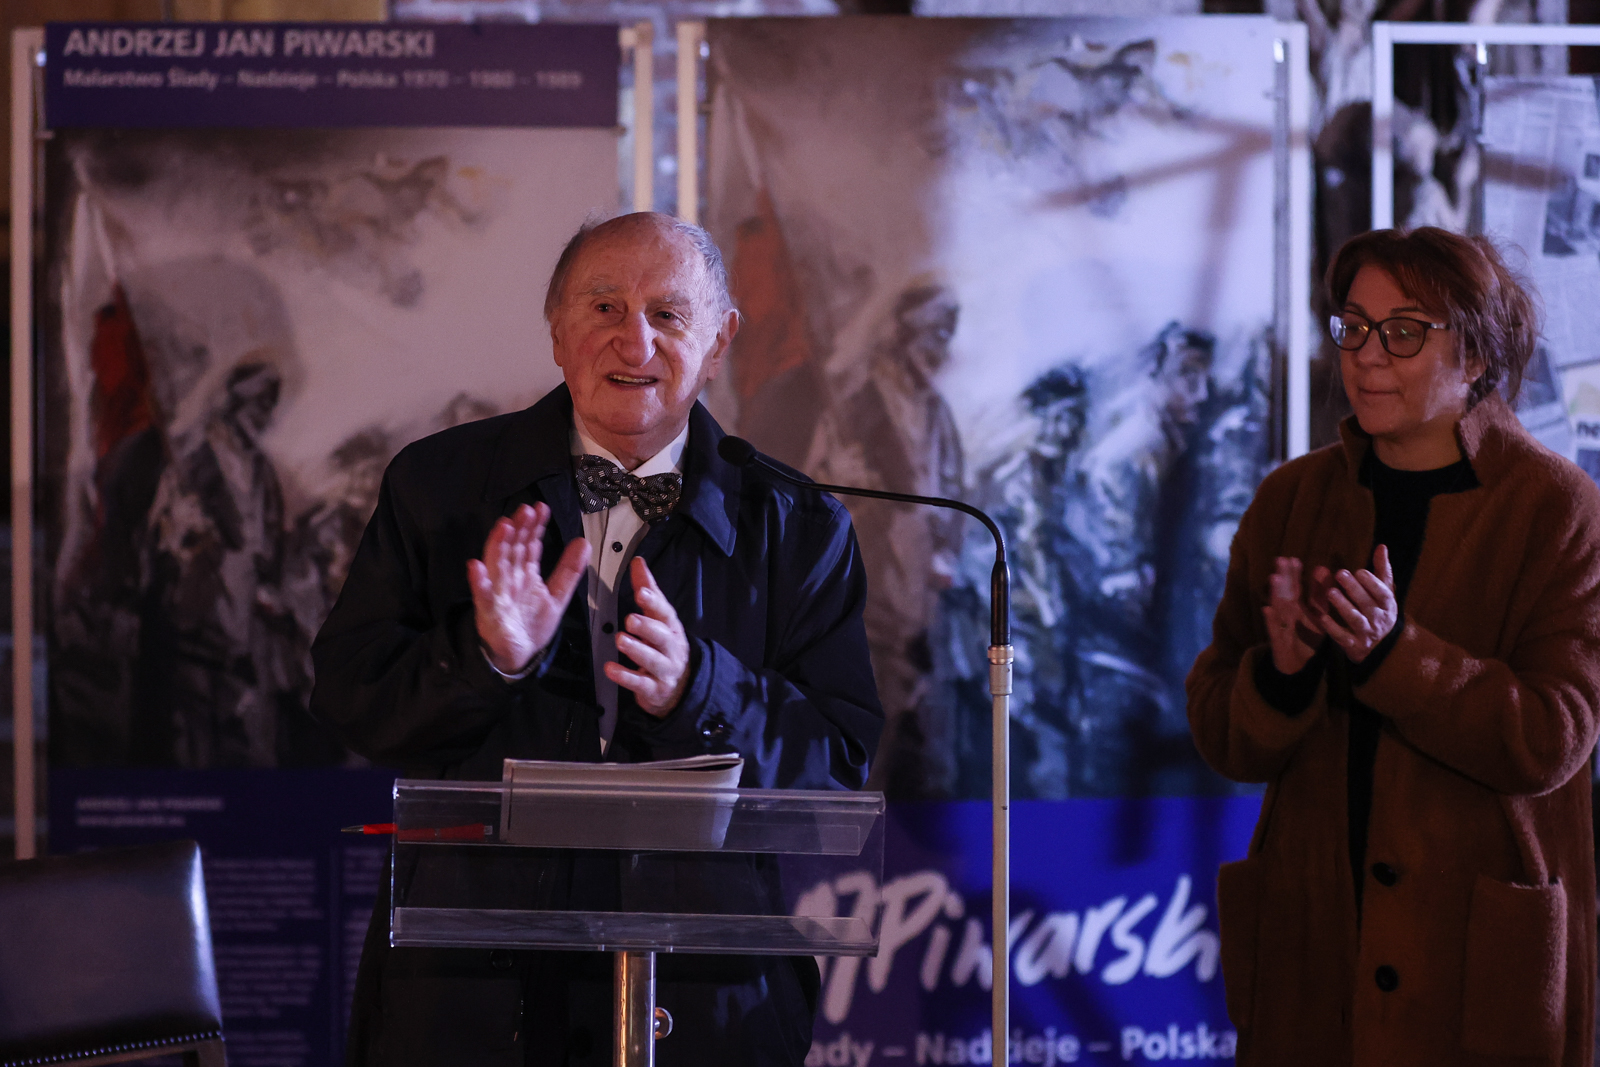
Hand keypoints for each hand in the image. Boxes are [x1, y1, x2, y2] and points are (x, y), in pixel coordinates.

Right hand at [469, 503, 589, 673]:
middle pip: (513, 549)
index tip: (541, 508)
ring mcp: (498, 593)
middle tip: (526, 510)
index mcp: (526, 573)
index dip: (535, 527)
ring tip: (505, 526)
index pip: (529, 544)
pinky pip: (481, 596)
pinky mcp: (489, 613)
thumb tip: (583, 542)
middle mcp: (510, 578)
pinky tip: (475, 566)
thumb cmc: (532, 624)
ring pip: (497, 565)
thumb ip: (569, 570)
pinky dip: (478, 581)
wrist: (519, 656)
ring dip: (498, 545)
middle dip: (519, 529)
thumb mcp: (557, 596)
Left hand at [606, 557, 690, 716]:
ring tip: (620, 639)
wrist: (680, 686)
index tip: (642, 592)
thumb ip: (648, 590)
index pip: (665, 613)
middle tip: (630, 618)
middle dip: (647, 627)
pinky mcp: (654, 689)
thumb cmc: (665, 645)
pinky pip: (640, 683)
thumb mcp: (659, 618)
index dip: (654, 602)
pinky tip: (610, 669)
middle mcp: (671, 648)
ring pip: (652, 660)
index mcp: (671, 627)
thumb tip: (638, 562)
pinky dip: (625, 677)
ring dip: (636, 650)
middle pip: (662, 636)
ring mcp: (664, 670)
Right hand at [1262, 556, 1323, 673]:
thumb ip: (1319, 595)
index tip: (1294, 559)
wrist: (1299, 667)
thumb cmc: (1308, 638)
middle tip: (1281, 560)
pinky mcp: (1277, 640)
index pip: (1295, 588)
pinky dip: (1270, 619)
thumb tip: (1322, 568)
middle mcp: (1287, 614)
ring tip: (1275, 579)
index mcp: (1297, 607)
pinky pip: (1273, 629)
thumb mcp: (1318, 616)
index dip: (1295, 574)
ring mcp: (1281, 626)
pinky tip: (1267, 609)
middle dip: (1284, 578)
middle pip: (1285, 593)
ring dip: (1275, 593)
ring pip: (1278, 607)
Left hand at [1314, 544, 1398, 663]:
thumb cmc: (1380, 612)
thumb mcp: (1384, 592)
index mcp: (1387, 605)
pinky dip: (1333, 628)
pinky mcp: (1354, 646)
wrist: (1383, 648)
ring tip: (1330, 592)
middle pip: (1367, 603)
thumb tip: (1381, 546)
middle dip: (1354, 589)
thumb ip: (1382, 570)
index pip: (1382, 593)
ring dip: (1343, 606)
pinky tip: (1322, 618)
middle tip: (1340, 573)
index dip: (1372, 582)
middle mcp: (1379, 619)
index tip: (1359, 571)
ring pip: (1356, 619)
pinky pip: (1343, 637)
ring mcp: (1367, 634)